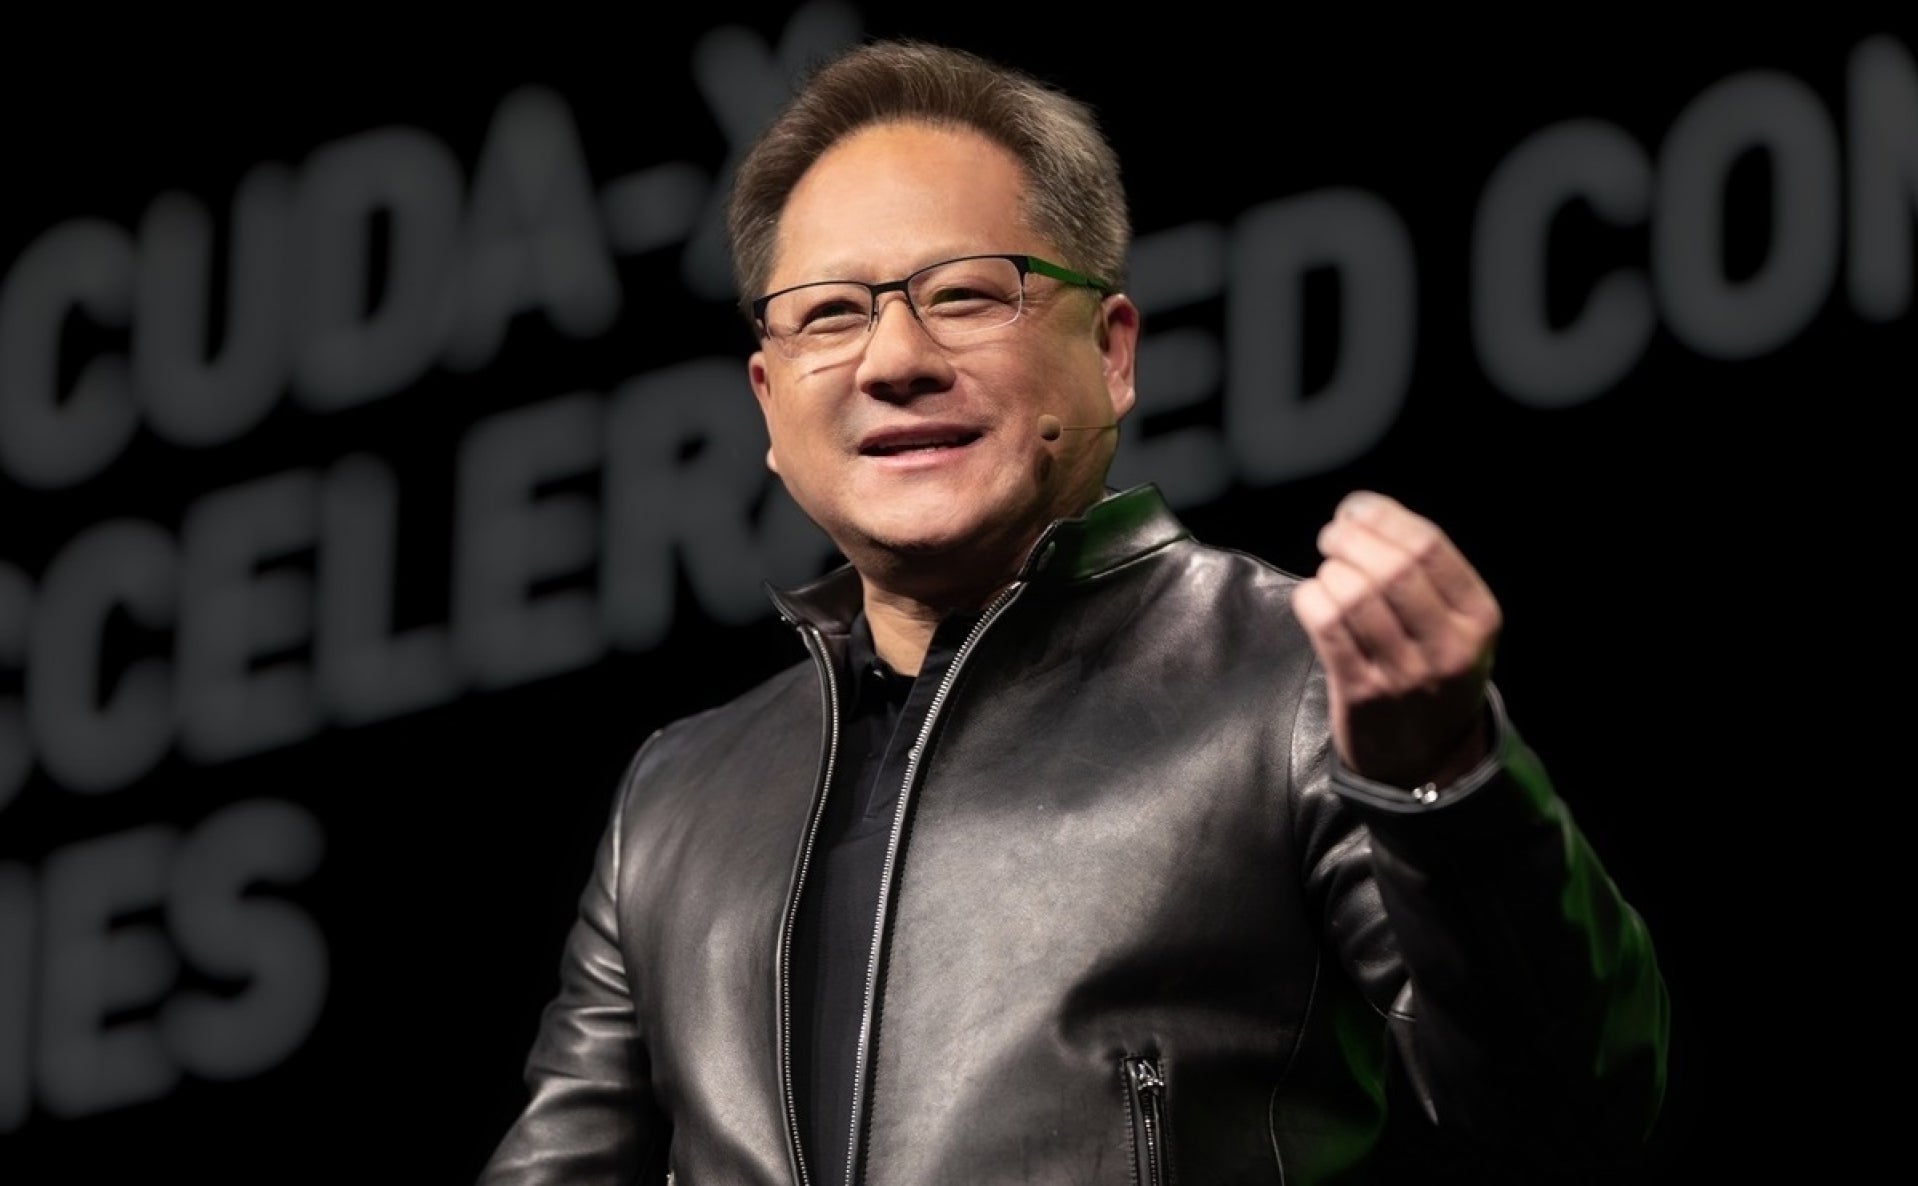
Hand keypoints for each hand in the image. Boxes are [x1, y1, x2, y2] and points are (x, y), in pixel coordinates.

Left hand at [1292, 491, 1501, 790]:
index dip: (1383, 516)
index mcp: (1477, 618)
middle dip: (1350, 539)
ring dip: (1329, 571)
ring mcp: (1404, 674)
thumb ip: (1425, 571)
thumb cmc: (1434, 668)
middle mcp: (1447, 646)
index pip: (1427, 546)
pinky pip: (1325, 627)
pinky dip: (1311, 600)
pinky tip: (1314, 598)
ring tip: (1328, 571)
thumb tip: (1362, 513)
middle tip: (1332, 535)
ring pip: (1353, 596)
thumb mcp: (1456, 622)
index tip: (1356, 508)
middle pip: (1389, 568)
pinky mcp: (1362, 694)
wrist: (1429, 757)